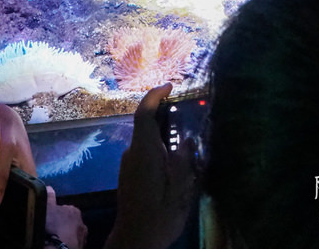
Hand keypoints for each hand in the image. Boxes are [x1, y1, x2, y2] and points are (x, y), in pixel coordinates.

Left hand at [0, 102, 37, 208]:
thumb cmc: (7, 129)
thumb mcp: (5, 150)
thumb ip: (1, 175)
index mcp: (29, 170)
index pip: (29, 194)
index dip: (21, 205)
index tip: (7, 215)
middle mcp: (21, 171)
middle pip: (15, 191)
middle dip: (4, 200)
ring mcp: (10, 168)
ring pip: (4, 185)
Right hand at [46, 186, 87, 248]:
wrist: (61, 248)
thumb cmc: (54, 226)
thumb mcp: (48, 209)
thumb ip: (49, 198)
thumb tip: (49, 187)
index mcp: (74, 210)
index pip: (64, 210)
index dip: (56, 214)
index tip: (50, 220)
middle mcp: (81, 222)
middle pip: (70, 222)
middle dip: (63, 225)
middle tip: (52, 230)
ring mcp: (83, 236)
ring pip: (73, 234)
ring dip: (66, 235)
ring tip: (56, 239)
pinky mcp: (82, 247)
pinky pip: (73, 244)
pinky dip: (68, 244)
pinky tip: (61, 245)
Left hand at [105, 83, 197, 248]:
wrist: (135, 242)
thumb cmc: (159, 215)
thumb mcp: (180, 188)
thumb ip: (184, 159)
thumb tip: (188, 139)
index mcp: (144, 151)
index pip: (145, 112)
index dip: (156, 94)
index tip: (170, 86)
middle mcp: (133, 153)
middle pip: (147, 124)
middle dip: (167, 118)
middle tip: (190, 122)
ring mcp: (128, 164)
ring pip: (148, 140)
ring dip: (165, 138)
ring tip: (187, 149)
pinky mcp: (129, 175)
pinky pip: (145, 153)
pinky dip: (159, 150)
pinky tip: (175, 167)